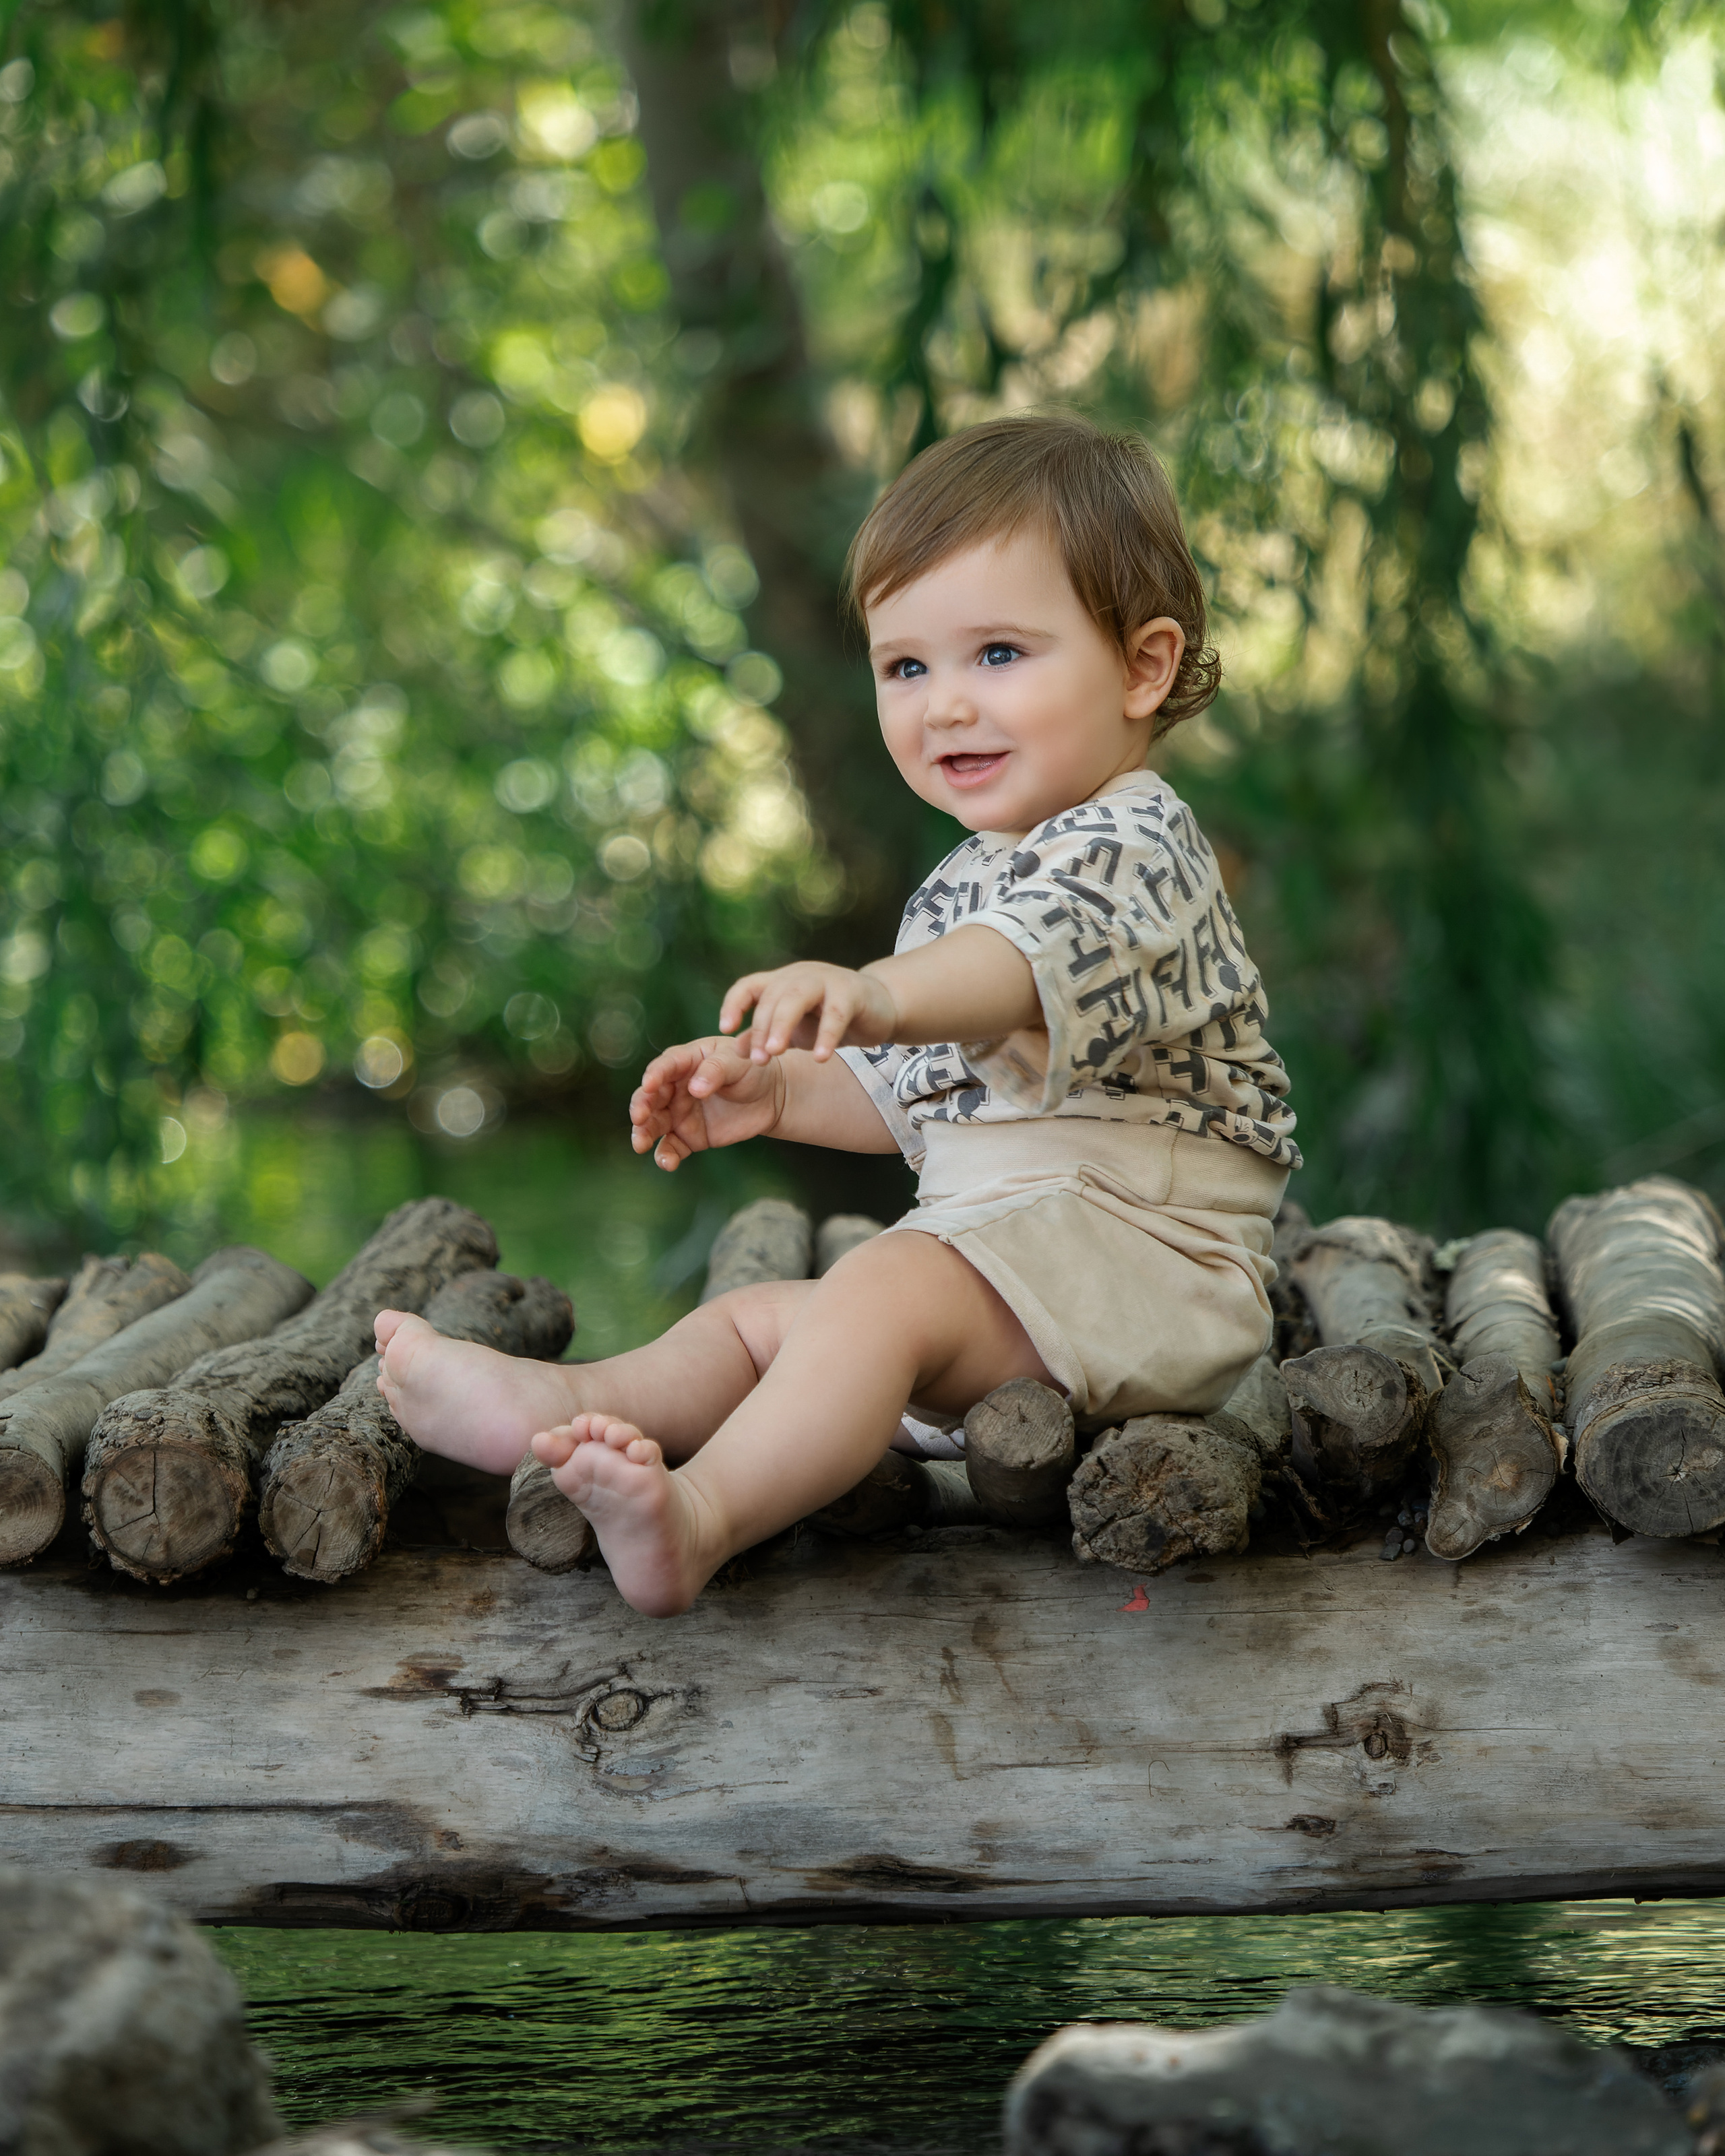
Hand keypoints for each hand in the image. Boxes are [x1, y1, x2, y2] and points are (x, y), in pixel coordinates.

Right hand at [629, 1034, 784, 1170]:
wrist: (771, 1096)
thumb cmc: (752, 1069)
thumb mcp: (737, 1062)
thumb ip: (715, 1071)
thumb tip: (695, 1090)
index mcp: (685, 1061)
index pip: (665, 1067)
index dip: (655, 1075)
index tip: (649, 1085)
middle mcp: (675, 1087)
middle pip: (650, 1097)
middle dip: (641, 1107)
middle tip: (639, 1117)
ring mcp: (679, 1113)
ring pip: (654, 1125)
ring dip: (643, 1134)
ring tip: (640, 1145)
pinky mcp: (689, 1137)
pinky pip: (672, 1148)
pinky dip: (666, 1156)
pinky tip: (667, 1163)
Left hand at [718, 960, 897, 1063]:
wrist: (880, 1008)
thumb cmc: (829, 1018)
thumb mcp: (794, 1030)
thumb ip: (766, 1037)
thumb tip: (737, 1051)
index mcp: (782, 981)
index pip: (749, 986)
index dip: (734, 1004)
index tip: (725, 1029)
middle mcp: (800, 975)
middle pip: (772, 995)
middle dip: (761, 1027)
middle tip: (758, 1059)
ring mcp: (827, 980)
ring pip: (797, 997)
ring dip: (782, 1024)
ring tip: (775, 1053)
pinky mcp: (853, 992)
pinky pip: (836, 1013)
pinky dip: (826, 1036)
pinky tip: (821, 1058)